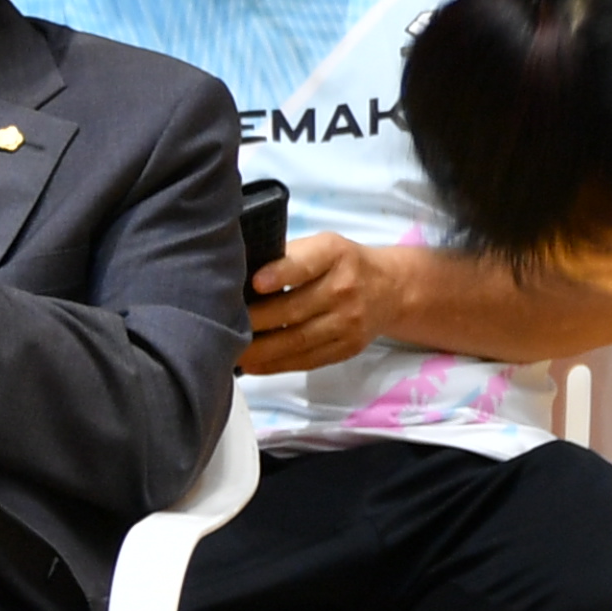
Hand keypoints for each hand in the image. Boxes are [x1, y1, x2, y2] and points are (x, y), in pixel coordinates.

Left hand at [243, 232, 389, 377]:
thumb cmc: (342, 263)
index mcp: (335, 254)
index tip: (254, 283)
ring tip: (229, 351)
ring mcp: (348, 323)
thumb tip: (238, 276)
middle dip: (255, 320)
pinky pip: (306, 360)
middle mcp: (345, 288)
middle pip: (294, 309)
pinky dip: (275, 365)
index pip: (306, 264)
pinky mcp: (346, 349)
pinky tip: (250, 365)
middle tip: (220, 325)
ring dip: (259, 349)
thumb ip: (288, 256)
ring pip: (297, 340)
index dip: (280, 274)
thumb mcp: (323, 245)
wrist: (390, 289)